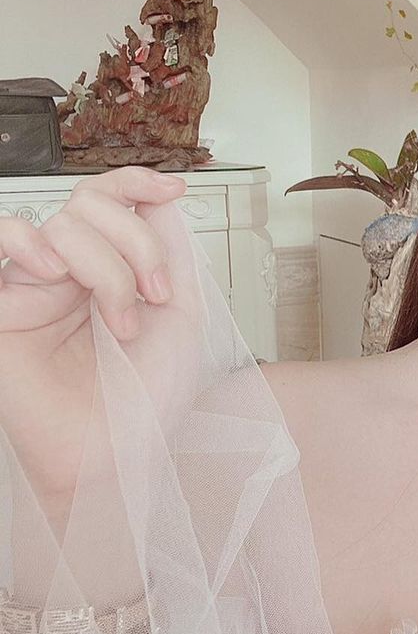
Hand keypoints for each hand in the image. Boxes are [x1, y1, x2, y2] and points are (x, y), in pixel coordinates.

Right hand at [0, 166, 198, 511]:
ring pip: (62, 227)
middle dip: (138, 244)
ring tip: (123, 319)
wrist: (122, 452)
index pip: (109, 201)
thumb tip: (160, 199)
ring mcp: (33, 288)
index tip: (174, 187)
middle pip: (92, 207)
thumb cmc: (149, 396)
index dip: (136, 181)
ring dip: (107, 267)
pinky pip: (0, 246)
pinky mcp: (2, 309)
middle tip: (156, 297)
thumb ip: (171, 255)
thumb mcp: (182, 316)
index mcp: (110, 268)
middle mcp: (69, 272)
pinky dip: (27, 243)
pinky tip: (55, 272)